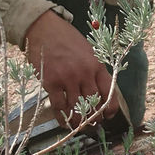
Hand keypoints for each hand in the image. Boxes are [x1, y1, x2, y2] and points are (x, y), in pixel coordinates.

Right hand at [23, 9, 117, 125]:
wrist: (43, 28)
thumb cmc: (66, 39)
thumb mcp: (88, 52)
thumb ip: (93, 71)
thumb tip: (98, 94)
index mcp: (96, 65)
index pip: (109, 93)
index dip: (110, 109)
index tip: (108, 116)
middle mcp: (84, 73)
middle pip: (93, 104)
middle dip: (94, 118)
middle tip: (92, 125)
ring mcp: (67, 78)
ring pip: (77, 108)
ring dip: (79, 121)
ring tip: (79, 126)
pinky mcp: (51, 82)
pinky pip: (59, 107)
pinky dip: (62, 118)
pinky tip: (64, 122)